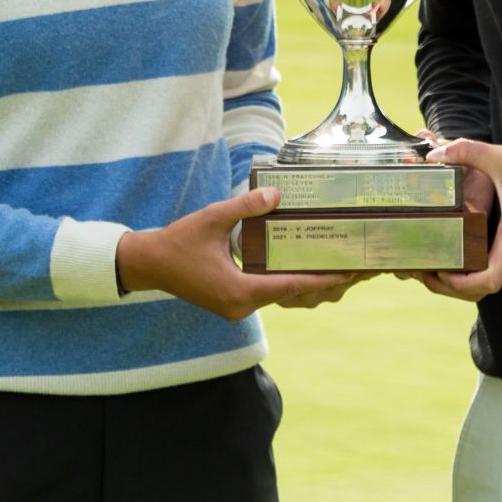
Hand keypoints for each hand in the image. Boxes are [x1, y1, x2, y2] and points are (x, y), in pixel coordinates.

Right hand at [116, 188, 362, 320]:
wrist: (150, 265)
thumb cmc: (179, 241)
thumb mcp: (213, 218)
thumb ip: (245, 206)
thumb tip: (276, 194)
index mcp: (239, 291)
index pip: (291, 286)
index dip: (322, 278)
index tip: (348, 273)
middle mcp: (241, 306)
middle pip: (291, 294)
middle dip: (320, 281)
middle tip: (351, 267)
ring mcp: (237, 308)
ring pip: (280, 296)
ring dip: (304, 283)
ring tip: (334, 267)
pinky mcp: (232, 303)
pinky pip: (267, 294)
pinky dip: (286, 282)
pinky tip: (301, 267)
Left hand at [417, 138, 501, 301]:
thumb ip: (469, 151)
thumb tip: (435, 155)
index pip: (488, 280)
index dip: (460, 283)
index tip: (439, 272)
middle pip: (481, 290)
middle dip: (449, 286)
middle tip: (421, 272)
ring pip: (484, 287)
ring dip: (458, 285)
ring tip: (429, 270)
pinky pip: (490, 277)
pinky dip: (469, 277)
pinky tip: (449, 262)